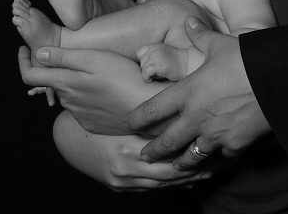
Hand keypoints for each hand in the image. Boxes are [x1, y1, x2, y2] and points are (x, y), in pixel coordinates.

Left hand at [18, 45, 170, 135]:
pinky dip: (88, 96)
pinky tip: (106, 88)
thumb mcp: (94, 57)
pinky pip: (83, 108)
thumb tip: (38, 53)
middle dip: (58, 69)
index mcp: (65, 83)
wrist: (146, 107)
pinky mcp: (93, 124)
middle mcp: (68, 102)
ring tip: (98, 70)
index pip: (30, 76)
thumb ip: (64, 56)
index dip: (23, 61)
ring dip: (76, 82)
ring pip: (70, 94)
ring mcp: (80, 116)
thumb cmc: (123, 76)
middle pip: (54, 83)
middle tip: (76, 54)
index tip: (24, 50)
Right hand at [53, 110, 210, 190]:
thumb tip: (176, 98)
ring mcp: (124, 182)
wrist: (69, 140)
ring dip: (186, 177)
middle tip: (218, 161)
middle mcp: (128, 170)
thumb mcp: (123, 115)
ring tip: (210, 170)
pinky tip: (187, 179)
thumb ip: (148, 113)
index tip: (211, 142)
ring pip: (163, 183)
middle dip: (194, 168)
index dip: (190, 150)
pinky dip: (170, 184)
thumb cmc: (97, 119)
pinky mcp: (122, 187)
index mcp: (129, 148)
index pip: (167, 154)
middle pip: (169, 174)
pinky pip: (152, 188)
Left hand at [125, 17, 270, 164]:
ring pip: (191, 156)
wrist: (277, 79)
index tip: (127, 122)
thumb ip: (200, 35)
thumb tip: (189, 20)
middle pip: (167, 141)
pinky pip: (220, 157)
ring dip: (180, 162)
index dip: (138, 117)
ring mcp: (215, 134)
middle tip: (143, 156)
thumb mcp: (219, 44)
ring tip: (174, 166)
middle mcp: (197, 117)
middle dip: (153, 151)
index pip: (154, 109)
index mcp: (189, 92)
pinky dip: (215, 159)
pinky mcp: (235, 144)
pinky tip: (213, 161)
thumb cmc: (245, 59)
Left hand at [137, 42, 204, 81]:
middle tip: (160, 71)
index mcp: (155, 45)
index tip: (154, 66)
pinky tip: (158, 78)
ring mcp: (156, 56)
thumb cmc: (178, 63)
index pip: (139, 53)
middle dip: (148, 68)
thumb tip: (141, 68)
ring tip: (161, 74)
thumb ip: (153, 55)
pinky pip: (145, 72)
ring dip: (149, 74)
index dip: (145, 61)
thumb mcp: (164, 53)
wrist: (190, 65)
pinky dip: (148, 78)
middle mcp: (154, 49)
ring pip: (143, 68)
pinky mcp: (159, 65)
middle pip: (141, 62)